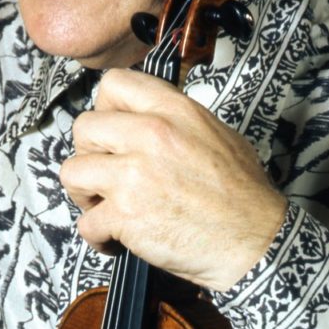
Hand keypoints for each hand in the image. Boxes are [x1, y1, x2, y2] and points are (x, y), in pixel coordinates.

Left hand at [59, 68, 286, 291]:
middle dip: (89, 154)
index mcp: (173, 111)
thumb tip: (141, 117)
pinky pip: (86, 222)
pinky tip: (115, 239)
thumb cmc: (242, 196)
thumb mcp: (217, 134)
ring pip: (72, 172)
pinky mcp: (126, 214)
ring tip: (104, 207)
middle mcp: (150, 136)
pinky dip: (96, 236)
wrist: (256, 244)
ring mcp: (134, 175)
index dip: (104, 109)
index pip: (113, 84)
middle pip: (83, 128)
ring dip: (84, 194)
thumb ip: (174, 119)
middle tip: (105, 174)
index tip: (111, 131)